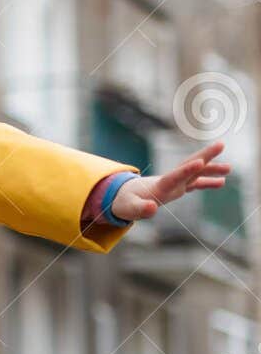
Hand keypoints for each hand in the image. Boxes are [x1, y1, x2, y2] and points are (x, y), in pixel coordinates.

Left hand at [112, 141, 230, 220]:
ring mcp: (173, 184)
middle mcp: (169, 181)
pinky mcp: (176, 188)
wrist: (122, 196)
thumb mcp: (129, 209)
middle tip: (220, 144)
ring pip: (195, 173)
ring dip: (210, 169)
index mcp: (158, 185)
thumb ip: (140, 209)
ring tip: (229, 168)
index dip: (186, 170)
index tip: (200, 162)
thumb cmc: (124, 203)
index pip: (174, 176)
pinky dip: (207, 182)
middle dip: (204, 156)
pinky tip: (222, 182)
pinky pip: (194, 183)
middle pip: (188, 166)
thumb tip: (152, 207)